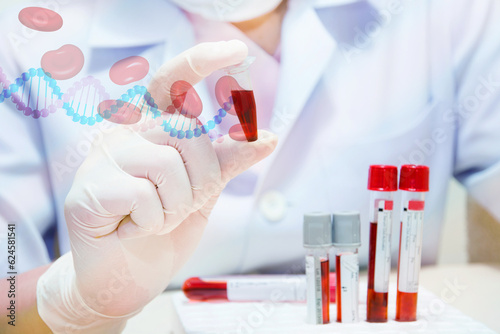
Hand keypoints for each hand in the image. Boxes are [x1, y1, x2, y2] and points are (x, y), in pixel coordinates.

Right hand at [37, 40, 277, 332]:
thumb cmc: (162, 228)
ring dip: (176, 206)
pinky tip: (132, 229)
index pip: (173, 80)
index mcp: (151, 128)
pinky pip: (143, 196)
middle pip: (187, 132)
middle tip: (181, 207)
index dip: (203, 61)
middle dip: (201, 180)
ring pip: (168, 164)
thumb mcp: (203, 191)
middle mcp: (124, 133)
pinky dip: (152, 223)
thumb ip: (226, 161)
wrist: (126, 277)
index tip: (237, 50)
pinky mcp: (86, 190)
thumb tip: (267, 136)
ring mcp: (101, 159)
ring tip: (155, 220)